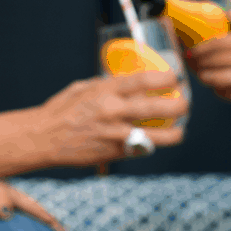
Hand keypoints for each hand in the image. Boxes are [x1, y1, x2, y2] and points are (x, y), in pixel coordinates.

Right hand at [37, 70, 187, 166]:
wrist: (44, 138)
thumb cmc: (63, 110)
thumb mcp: (84, 88)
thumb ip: (108, 85)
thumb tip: (129, 81)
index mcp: (106, 90)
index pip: (143, 80)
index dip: (166, 78)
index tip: (176, 77)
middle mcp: (113, 111)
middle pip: (157, 108)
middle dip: (179, 106)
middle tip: (185, 104)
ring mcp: (115, 134)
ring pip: (157, 136)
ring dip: (174, 134)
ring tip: (180, 131)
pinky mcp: (114, 153)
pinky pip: (141, 149)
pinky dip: (150, 146)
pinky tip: (156, 142)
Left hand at [189, 11, 230, 102]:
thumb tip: (229, 14)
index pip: (215, 44)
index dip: (199, 51)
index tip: (191, 53)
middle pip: (214, 63)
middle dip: (199, 66)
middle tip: (193, 68)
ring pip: (220, 81)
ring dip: (208, 80)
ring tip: (204, 78)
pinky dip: (222, 93)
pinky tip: (219, 90)